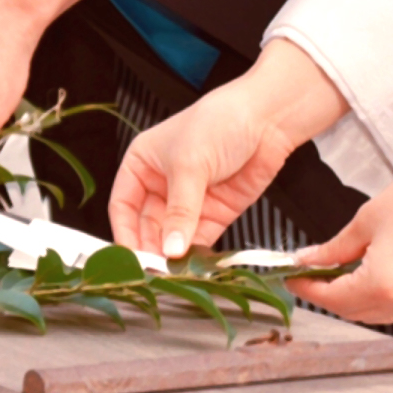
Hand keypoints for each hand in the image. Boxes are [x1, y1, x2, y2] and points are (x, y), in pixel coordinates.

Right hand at [109, 40, 348, 256]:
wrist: (268, 119)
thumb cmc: (221, 121)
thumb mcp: (190, 165)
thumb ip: (179, 211)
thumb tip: (170, 248)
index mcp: (142, 164)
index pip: (123, 206)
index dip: (124, 232)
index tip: (131, 258)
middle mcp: (162, 184)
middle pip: (147, 226)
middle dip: (150, 248)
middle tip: (155, 271)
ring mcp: (189, 200)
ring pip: (173, 236)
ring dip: (174, 255)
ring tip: (175, 273)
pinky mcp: (215, 211)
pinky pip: (200, 239)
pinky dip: (197, 254)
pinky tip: (196, 265)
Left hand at [288, 156, 392, 323]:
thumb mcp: (368, 220)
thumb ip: (333, 248)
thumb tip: (307, 260)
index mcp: (383, 285)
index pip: (332, 298)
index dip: (307, 289)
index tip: (291, 277)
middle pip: (352, 311)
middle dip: (327, 295)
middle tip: (308, 273)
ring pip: (375, 312)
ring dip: (352, 298)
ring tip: (335, 272)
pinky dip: (378, 296)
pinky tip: (367, 274)